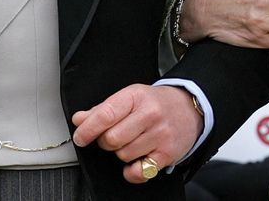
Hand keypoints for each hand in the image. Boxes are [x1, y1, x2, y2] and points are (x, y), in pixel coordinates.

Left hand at [71, 84, 201, 183]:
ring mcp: (160, 134)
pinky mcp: (167, 153)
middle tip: (114, 136)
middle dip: (107, 141)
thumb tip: (79, 120)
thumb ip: (103, 109)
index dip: (88, 130)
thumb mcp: (130, 97)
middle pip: (111, 139)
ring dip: (121, 153)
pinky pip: (139, 171)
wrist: (189, 108)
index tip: (81, 137)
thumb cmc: (155, 103)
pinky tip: (136, 160)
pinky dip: (133, 171)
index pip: (105, 115)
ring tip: (132, 142)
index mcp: (136, 96)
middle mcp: (150, 114)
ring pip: (123, 155)